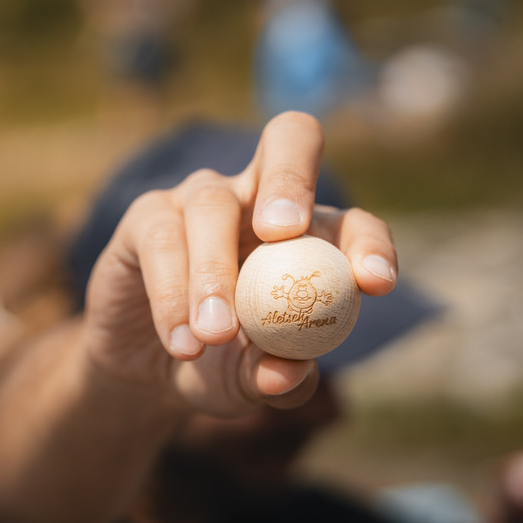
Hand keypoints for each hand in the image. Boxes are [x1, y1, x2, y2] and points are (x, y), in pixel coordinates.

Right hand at [81, 112, 397, 416]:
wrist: (149, 372)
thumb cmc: (223, 366)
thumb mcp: (252, 382)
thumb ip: (277, 380)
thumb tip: (290, 372)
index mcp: (310, 236)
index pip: (352, 221)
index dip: (368, 242)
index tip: (374, 283)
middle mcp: (261, 200)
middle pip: (289, 140)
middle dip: (291, 179)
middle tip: (283, 233)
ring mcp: (202, 200)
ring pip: (212, 206)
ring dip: (214, 273)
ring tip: (214, 336)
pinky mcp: (148, 217)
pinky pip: (162, 237)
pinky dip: (172, 293)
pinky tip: (182, 343)